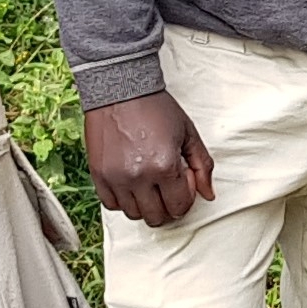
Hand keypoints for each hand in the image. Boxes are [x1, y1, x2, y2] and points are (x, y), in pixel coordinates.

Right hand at [84, 92, 215, 227]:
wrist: (120, 90)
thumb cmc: (155, 108)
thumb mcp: (188, 133)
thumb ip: (202, 165)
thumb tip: (208, 194)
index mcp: (165, 166)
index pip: (179, 207)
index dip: (185, 197)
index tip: (183, 179)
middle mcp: (139, 177)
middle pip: (156, 217)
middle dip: (167, 206)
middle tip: (168, 187)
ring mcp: (116, 178)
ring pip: (134, 214)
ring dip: (145, 205)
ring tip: (150, 184)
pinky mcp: (98, 175)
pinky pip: (111, 205)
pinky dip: (123, 200)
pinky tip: (132, 184)